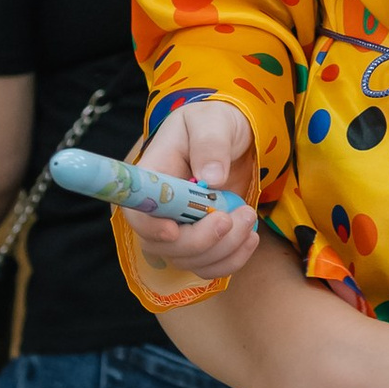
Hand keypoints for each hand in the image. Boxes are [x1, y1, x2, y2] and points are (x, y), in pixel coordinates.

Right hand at [127, 100, 263, 279]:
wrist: (230, 137)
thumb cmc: (213, 124)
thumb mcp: (212, 122)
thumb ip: (211, 144)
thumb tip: (211, 178)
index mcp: (152, 177)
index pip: (137, 213)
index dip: (151, 228)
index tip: (175, 231)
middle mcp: (160, 210)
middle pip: (164, 246)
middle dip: (201, 240)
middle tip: (235, 217)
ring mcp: (180, 230)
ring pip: (189, 260)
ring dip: (223, 249)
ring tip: (249, 218)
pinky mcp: (202, 242)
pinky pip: (210, 265)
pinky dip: (233, 259)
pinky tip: (251, 237)